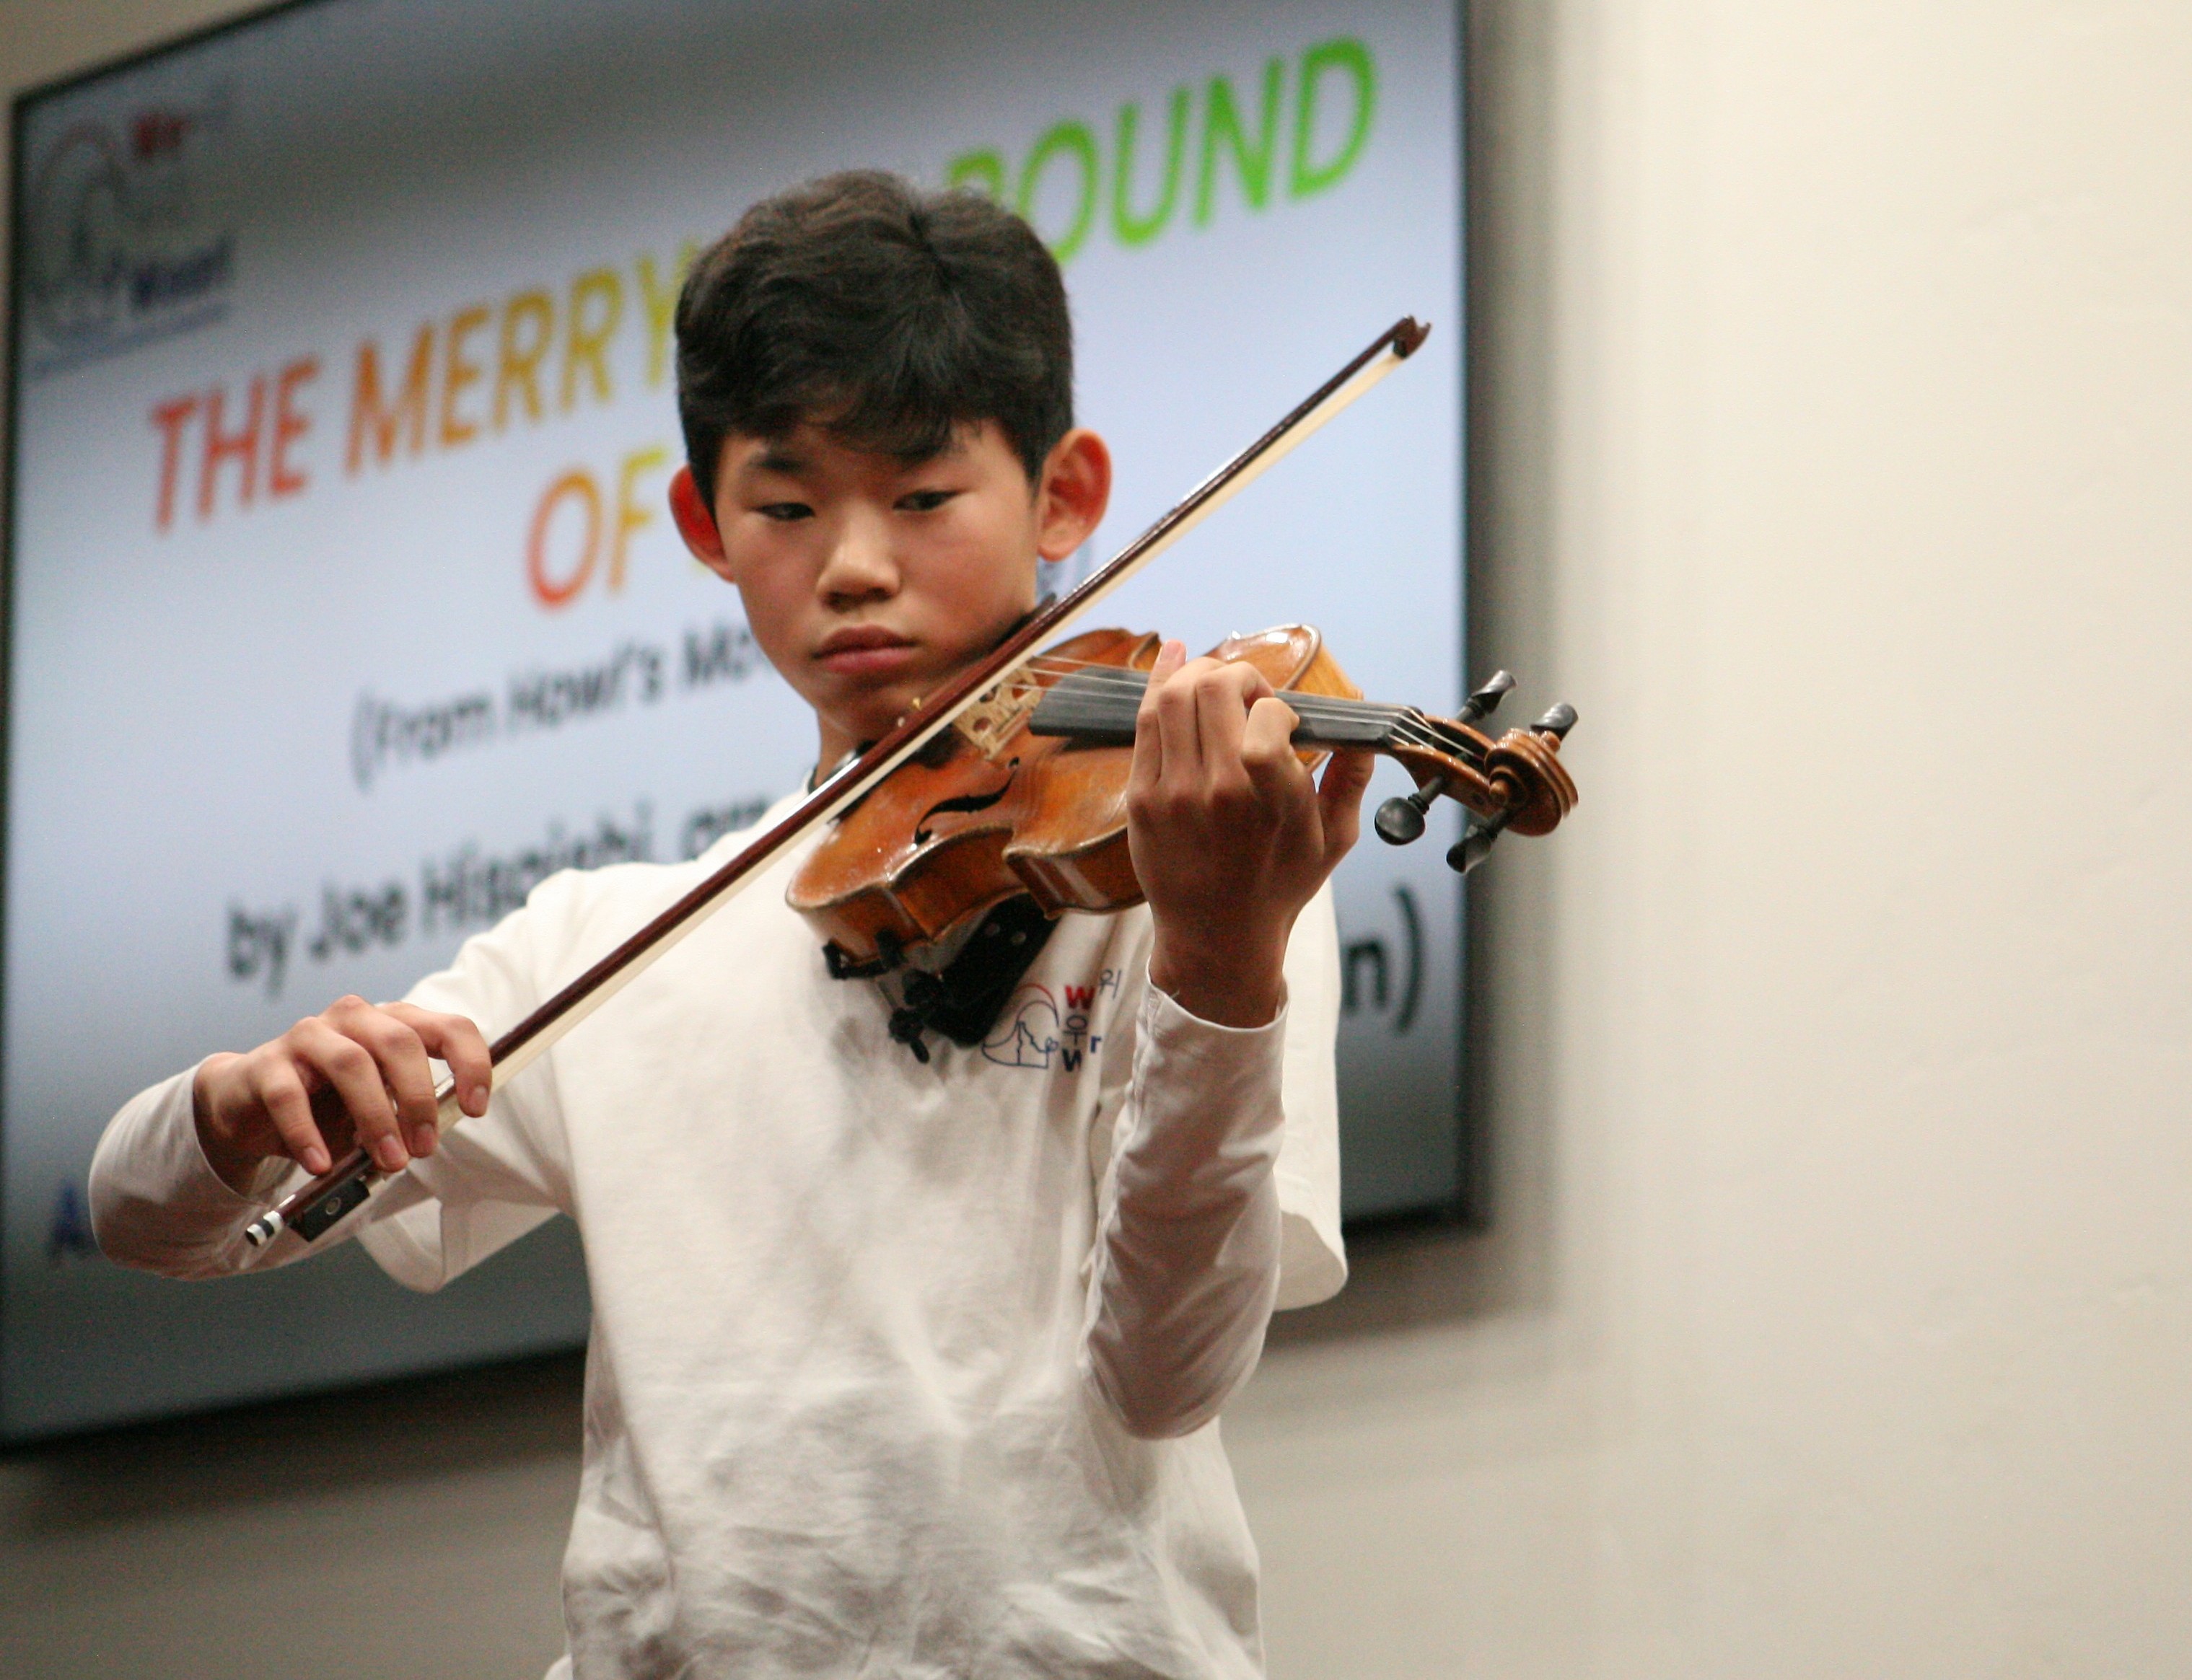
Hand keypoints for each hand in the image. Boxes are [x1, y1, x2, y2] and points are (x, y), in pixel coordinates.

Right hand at [191, 996, 491, 1192]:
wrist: (251, 1104)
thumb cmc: (329, 1104)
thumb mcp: (380, 1104)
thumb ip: (409, 1111)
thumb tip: (431, 1138)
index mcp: (393, 1023)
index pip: (448, 1028)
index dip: (470, 1063)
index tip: (476, 1108)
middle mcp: (354, 1018)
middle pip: (400, 1043)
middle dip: (418, 1100)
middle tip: (423, 1149)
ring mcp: (308, 1035)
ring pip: (351, 1063)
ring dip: (376, 1117)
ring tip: (388, 1161)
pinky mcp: (266, 1064)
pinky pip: (289, 1095)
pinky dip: (308, 1134)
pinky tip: (320, 1164)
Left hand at [1127, 640, 1373, 1026]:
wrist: (1216, 937)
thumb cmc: (1278, 886)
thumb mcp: (1332, 841)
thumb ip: (1350, 780)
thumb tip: (1363, 732)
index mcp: (1274, 804)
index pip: (1268, 719)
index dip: (1276, 705)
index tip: (1281, 721)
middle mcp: (1220, 794)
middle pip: (1216, 690)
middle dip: (1239, 676)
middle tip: (1249, 697)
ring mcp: (1173, 794)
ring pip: (1174, 697)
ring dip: (1199, 674)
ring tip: (1217, 687)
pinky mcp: (1141, 797)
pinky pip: (1144, 721)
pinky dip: (1160, 681)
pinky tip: (1175, 660)